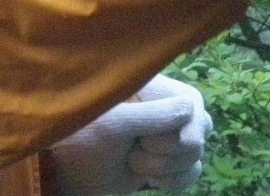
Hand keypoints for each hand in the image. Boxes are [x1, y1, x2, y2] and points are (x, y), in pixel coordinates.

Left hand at [46, 73, 212, 195]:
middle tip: (134, 151)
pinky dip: (174, 182)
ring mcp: (171, 133)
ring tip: (134, 164)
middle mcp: (170, 105)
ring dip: (165, 170)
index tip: (144, 139)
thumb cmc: (84, 134)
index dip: (172, 130)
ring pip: (197, 156)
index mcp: (157, 86)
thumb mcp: (114, 123)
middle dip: (166, 153)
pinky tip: (151, 182)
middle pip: (199, 132)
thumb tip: (191, 110)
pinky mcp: (170, 159)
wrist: (70, 169)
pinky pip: (193, 172)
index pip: (190, 106)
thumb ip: (152, 115)